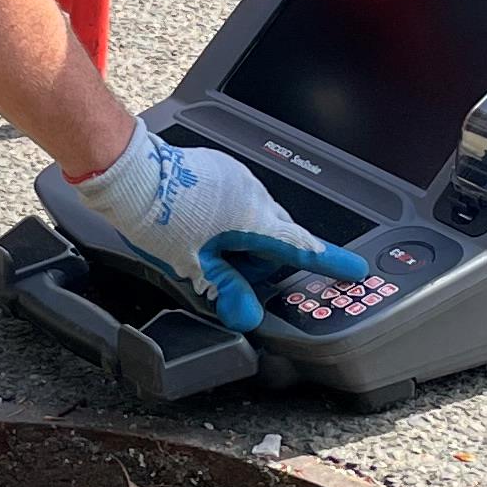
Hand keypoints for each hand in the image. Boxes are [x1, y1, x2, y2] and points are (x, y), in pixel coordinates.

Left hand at [63, 122, 363, 333]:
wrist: (132, 174)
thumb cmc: (159, 217)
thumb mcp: (194, 266)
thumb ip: (226, 292)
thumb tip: (248, 317)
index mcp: (254, 221)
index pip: (303, 247)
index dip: (331, 262)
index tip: (354, 270)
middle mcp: (254, 195)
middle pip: (279, 235)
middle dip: (267, 258)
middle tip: (240, 276)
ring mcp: (238, 177)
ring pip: (258, 215)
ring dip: (247, 236)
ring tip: (208, 248)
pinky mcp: (222, 168)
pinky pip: (240, 197)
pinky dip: (232, 216)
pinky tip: (202, 225)